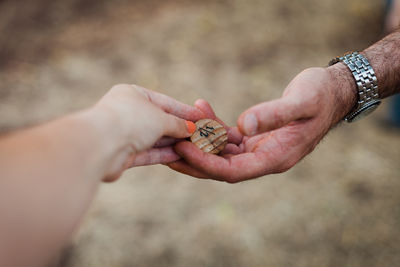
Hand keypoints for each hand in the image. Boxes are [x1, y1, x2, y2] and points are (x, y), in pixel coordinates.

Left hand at [93, 84, 203, 180]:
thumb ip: (177, 124)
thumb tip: (191, 129)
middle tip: (201, 135)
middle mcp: (127, 112)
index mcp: (133, 94)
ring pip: (154, 139)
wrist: (99, 145)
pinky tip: (180, 155)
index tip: (202, 118)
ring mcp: (124, 134)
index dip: (185, 110)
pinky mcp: (123, 154)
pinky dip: (163, 154)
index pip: (165, 102)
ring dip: (173, 143)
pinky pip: (148, 153)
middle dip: (180, 129)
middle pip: (159, 121)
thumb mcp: (161, 118)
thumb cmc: (130, 121)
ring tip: (195, 146)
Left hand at [169, 66, 355, 181]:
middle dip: (193, 159)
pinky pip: (228, 136)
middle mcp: (265, 158)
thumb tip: (244, 125)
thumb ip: (274, 114)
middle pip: (221, 167)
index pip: (233, 171)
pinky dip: (213, 125)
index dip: (206, 163)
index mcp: (276, 158)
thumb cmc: (321, 96)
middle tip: (166, 147)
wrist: (332, 92)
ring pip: (221, 152)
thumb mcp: (302, 101)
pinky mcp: (255, 136)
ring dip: (200, 140)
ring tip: (177, 125)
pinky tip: (201, 108)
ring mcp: (259, 149)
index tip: (183, 149)